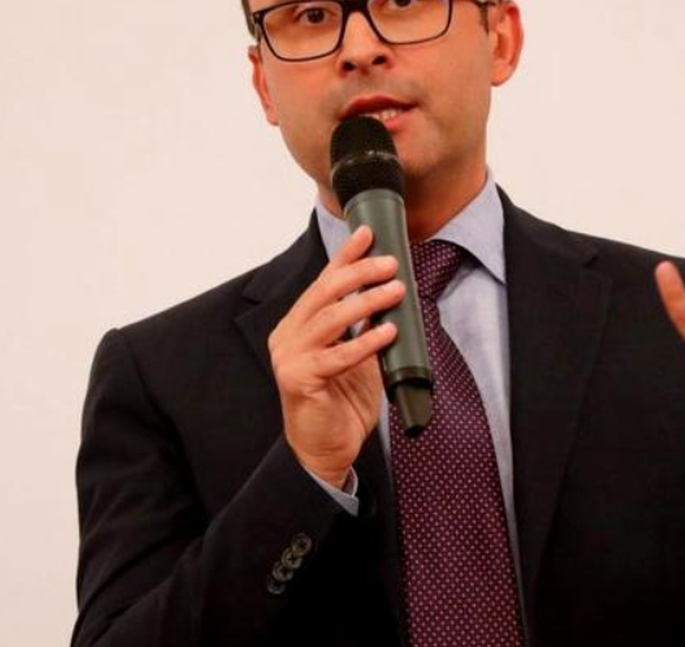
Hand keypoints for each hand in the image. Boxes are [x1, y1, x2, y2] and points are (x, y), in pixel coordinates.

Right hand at [269, 225, 405, 487]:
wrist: (325, 450)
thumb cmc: (340, 402)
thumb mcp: (356, 356)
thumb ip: (364, 327)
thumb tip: (391, 295)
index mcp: (298, 325)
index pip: (323, 281)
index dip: (345, 255)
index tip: (368, 233)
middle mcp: (288, 336)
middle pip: (324, 292)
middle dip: (359, 272)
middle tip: (391, 263)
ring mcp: (290, 357)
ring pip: (330, 317)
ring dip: (367, 301)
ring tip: (396, 291)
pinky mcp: (299, 380)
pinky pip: (337, 355)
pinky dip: (365, 341)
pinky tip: (388, 331)